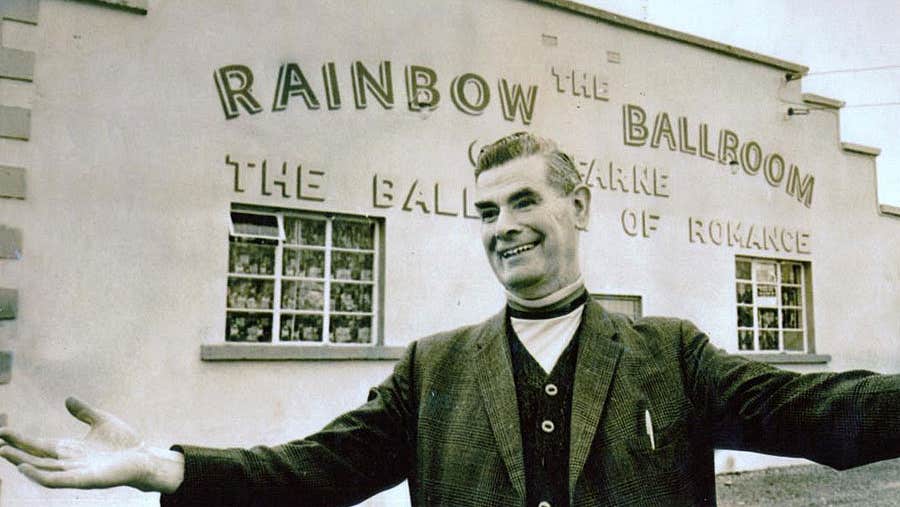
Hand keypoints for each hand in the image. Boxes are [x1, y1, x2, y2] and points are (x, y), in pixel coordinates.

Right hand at [0, 397, 183, 491]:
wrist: (144, 456)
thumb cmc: (124, 442)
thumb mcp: (101, 421)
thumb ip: (83, 412)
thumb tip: (67, 399)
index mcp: (71, 449)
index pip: (40, 445)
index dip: (21, 439)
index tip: (3, 430)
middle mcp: (69, 462)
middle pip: (36, 458)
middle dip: (16, 451)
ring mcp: (76, 472)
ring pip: (42, 470)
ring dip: (22, 463)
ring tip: (5, 452)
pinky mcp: (86, 480)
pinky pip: (58, 481)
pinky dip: (40, 475)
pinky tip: (27, 467)